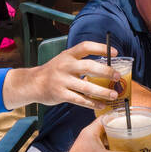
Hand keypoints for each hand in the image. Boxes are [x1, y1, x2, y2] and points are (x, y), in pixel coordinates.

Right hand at [1, 41, 121, 109]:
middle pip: (89, 66)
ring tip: (114, 95)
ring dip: (102, 91)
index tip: (115, 52)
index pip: (85, 46)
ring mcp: (62, 81)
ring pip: (86, 87)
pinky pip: (80, 100)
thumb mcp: (64, 61)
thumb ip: (81, 63)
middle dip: (106, 71)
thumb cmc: (54, 72)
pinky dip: (92, 103)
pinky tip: (101, 105)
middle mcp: (65, 66)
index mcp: (68, 55)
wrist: (32, 83)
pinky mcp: (60, 94)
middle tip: (117, 76)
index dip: (100, 47)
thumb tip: (106, 69)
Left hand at [63, 119, 141, 151]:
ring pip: (107, 145)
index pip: (105, 119)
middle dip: (121, 135)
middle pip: (108, 132)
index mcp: (91, 132)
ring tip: (130, 149)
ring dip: (118, 148)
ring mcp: (89, 150)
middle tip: (133, 135)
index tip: (128, 120)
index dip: (117, 118)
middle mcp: (89, 139)